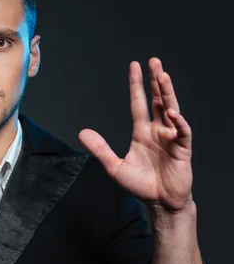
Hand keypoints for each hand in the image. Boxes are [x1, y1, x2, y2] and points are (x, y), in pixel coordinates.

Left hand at [78, 57, 192, 211]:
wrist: (160, 202)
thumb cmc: (140, 185)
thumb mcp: (114, 166)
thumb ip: (100, 149)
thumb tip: (81, 133)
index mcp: (141, 132)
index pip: (138, 103)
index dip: (136, 85)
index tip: (135, 66)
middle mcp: (157, 131)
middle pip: (156, 100)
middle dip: (156, 81)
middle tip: (153, 61)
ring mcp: (170, 138)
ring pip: (170, 109)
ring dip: (167, 93)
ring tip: (162, 75)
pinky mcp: (182, 149)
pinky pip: (181, 131)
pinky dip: (178, 121)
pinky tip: (171, 112)